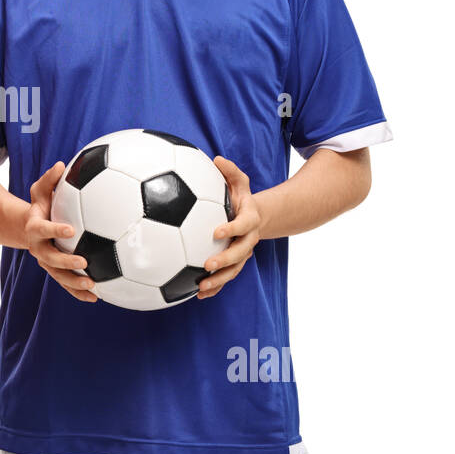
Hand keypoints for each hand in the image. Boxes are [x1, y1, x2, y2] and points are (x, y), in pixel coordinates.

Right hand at [24, 161, 97, 302]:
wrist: (27, 228)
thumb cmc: (40, 206)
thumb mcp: (40, 190)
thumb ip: (49, 179)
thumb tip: (61, 164)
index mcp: (35, 228)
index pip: (43, 230)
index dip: (55, 230)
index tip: (71, 230)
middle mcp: (38, 248)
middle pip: (49, 259)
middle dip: (66, 263)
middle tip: (84, 263)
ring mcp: (47, 262)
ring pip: (58, 277)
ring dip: (74, 284)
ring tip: (93, 287)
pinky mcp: (55, 271)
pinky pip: (66, 284)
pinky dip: (78, 292)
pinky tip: (97, 297)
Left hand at [197, 156, 261, 299]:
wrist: (257, 218)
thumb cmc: (241, 197)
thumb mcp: (240, 182)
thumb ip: (231, 171)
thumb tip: (216, 158)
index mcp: (249, 219)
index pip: (243, 225)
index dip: (232, 229)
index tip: (216, 231)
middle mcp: (248, 240)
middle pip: (240, 254)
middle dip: (225, 261)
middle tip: (207, 265)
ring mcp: (242, 254)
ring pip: (234, 271)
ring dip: (219, 281)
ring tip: (201, 287)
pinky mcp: (234, 264)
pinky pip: (226, 279)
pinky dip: (214, 288)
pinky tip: (197, 295)